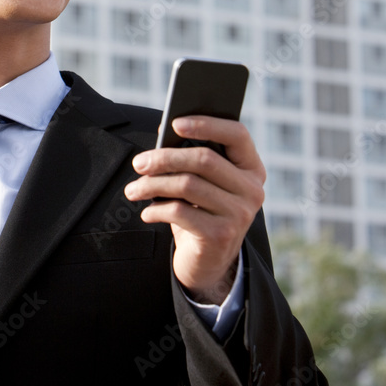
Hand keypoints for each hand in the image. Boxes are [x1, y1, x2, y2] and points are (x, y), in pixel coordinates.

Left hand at [124, 116, 265, 303]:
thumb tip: (165, 129)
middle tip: (138, 163)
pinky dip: (156, 210)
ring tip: (133, 189)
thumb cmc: (201, 212)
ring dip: (153, 185)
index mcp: (251, 168)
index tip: (175, 123)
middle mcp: (252, 190)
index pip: (237, 135)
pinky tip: (147, 212)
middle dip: (164, 158)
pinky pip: (179, 212)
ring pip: (187, 185)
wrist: (208, 262)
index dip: (206, 124)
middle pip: (204, 159)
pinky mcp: (221, 235)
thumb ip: (189, 155)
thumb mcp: (201, 183)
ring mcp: (240, 214)